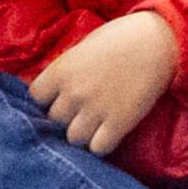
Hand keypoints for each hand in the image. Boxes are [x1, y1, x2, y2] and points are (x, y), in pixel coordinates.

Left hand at [34, 11, 180, 155]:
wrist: (153, 44)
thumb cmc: (115, 40)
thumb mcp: (79, 52)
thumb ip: (63, 73)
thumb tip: (52, 92)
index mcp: (59, 72)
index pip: (35, 98)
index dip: (44, 101)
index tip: (54, 100)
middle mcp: (72, 93)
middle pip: (53, 120)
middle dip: (62, 119)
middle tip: (76, 115)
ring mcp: (95, 110)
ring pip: (73, 138)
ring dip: (80, 135)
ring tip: (91, 127)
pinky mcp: (119, 124)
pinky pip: (98, 148)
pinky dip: (100, 146)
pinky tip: (106, 135)